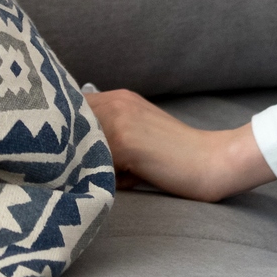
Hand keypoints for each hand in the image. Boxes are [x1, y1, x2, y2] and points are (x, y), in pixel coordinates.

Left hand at [85, 90, 274, 202]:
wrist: (208, 161)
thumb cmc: (171, 158)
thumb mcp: (136, 135)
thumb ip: (107, 133)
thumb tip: (67, 151)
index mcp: (119, 97)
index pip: (71, 110)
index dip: (68, 134)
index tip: (76, 153)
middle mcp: (116, 101)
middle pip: (69, 130)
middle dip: (76, 152)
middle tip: (108, 169)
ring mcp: (118, 117)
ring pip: (79, 148)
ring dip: (90, 165)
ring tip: (124, 174)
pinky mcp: (123, 140)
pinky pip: (93, 163)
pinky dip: (106, 177)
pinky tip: (132, 178)